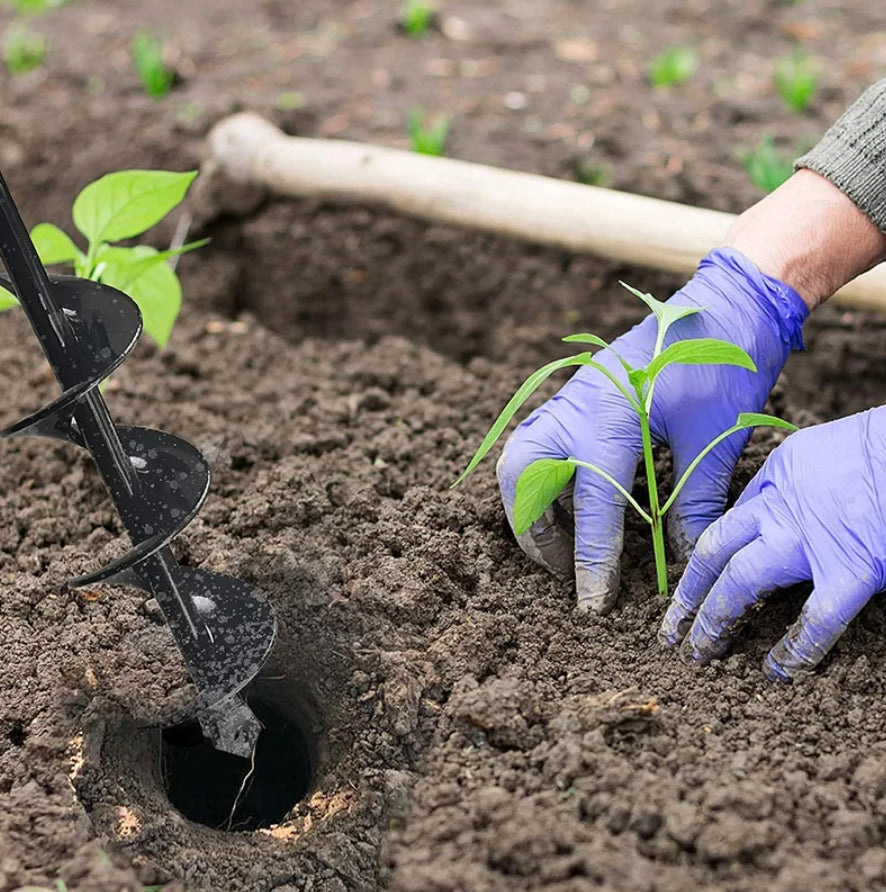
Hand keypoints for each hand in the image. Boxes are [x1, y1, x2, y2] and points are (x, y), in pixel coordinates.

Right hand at [496, 248, 806, 611]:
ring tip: (559, 544)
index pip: (591, 503)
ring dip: (529, 506)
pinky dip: (541, 481)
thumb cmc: (724, 363)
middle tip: (563, 569)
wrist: (726, 302)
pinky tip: (569, 505)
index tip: (593, 604)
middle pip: (522, 475)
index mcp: (609, 415)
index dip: (593, 559)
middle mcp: (575, 406)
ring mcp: (569, 398)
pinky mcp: (576, 397)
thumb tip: (683, 560)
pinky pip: (537, 445)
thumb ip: (693, 502)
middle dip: (533, 531)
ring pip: (520, 458)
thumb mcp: (714, 439)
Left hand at [659, 408, 885, 678]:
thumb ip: (799, 481)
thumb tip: (792, 510)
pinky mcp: (850, 572)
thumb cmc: (884, 446)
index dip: (708, 556)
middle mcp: (780, 508)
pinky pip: (814, 622)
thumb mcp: (826, 449)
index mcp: (778, 474)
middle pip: (715, 551)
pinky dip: (794, 651)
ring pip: (741, 583)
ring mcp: (808, 543)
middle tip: (670, 628)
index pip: (730, 521)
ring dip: (715, 620)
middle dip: (689, 592)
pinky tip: (776, 672)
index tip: (695, 582)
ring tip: (699, 651)